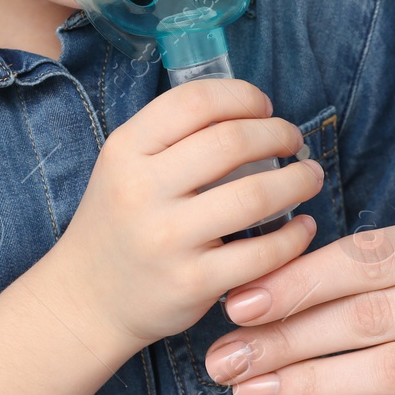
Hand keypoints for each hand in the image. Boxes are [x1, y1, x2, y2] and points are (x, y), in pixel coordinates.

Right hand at [55, 78, 323, 349]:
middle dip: (278, 134)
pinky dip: (294, 236)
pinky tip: (302, 227)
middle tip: (293, 141)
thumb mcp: (124, 167)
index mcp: (126, 150)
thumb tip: (250, 113)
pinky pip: (262, 253)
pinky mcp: (192, 283)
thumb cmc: (119, 223)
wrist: (85, 298)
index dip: (242, 96)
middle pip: (232, 141)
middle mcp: (142, 189)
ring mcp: (167, 239)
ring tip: (309, 177)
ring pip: (255, 196)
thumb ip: (173, 139)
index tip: (264, 107)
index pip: (195, 101)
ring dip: (297, 181)